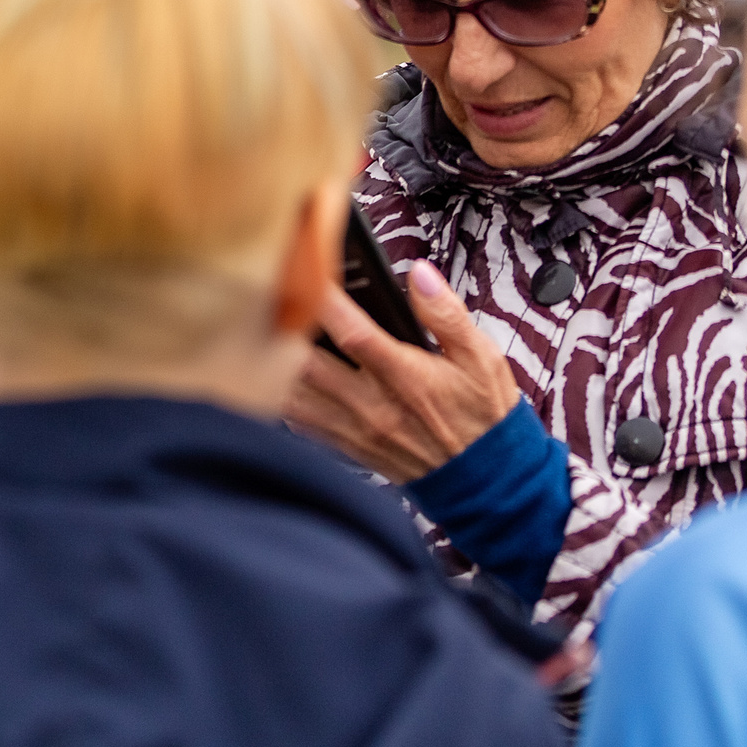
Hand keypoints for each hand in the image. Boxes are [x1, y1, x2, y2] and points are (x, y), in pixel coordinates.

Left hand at [284, 260, 519, 482]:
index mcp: (405, 376)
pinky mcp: (343, 446)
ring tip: (262, 329)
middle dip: (282, 329)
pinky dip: (280, 395)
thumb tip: (420, 274)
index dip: (325, 301)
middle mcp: (372, 405)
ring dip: (272, 362)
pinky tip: (276, 372)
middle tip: (266, 297)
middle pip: (306, 364)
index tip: (305, 268)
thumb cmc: (482, 414)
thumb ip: (446, 314)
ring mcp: (353, 428)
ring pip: (293, 393)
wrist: (484, 478)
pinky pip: (296, 420)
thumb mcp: (480, 357)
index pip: (354, 333)